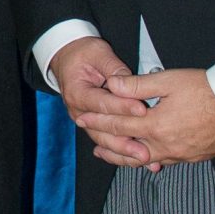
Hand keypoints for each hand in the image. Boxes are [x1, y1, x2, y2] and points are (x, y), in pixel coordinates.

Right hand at [47, 35, 152, 168]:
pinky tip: (140, 160)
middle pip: (101, 131)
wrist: (69, 59)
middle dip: (125, 140)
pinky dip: (123, 152)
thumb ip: (113, 67)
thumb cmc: (84, 54)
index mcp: (77, 93)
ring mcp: (86, 122)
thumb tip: (128, 81)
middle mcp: (79, 112)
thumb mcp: (98, 53)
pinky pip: (109, 142)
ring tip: (144, 158)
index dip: (122, 107)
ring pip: (104, 141)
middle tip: (145, 148)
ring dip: (124, 152)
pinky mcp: (95, 127)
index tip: (141, 110)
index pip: (101, 103)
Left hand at [82, 66, 214, 168]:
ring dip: (124, 158)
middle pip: (127, 149)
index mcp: (155, 126)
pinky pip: (164, 162)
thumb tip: (111, 85)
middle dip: (105, 145)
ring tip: (109, 156)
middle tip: (91, 143)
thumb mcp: (169, 81)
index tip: (82, 119)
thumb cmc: (207, 90)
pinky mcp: (193, 157)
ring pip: (144, 161)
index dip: (97, 122)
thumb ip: (137, 85)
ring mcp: (180, 154)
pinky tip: (144, 157)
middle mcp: (165, 145)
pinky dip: (148, 160)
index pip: (118, 125)